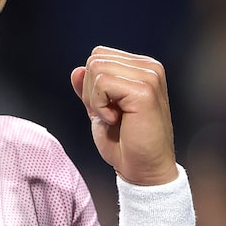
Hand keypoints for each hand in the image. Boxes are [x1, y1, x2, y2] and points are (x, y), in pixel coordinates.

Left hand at [70, 46, 177, 185]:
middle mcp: (149, 68)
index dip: (91, 84)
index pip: (99, 56)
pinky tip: (116, 119)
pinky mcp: (144, 90)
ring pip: (96, 68)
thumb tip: (76, 70)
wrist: (143, 169)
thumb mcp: (100, 110)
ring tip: (114, 117)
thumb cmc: (125, 143)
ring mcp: (149, 77)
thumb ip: (90, 89)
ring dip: (95, 98)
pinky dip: (100, 105)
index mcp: (142, 68)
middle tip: (109, 114)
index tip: (108, 108)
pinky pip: (101, 82)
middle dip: (91, 90)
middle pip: (95, 58)